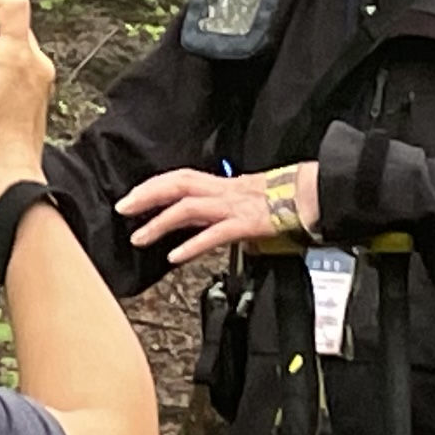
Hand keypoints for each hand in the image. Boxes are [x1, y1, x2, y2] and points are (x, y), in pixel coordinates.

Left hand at [120, 160, 320, 269]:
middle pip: (176, 185)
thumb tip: (199, 223)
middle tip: (122, 209)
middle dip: (146, 196)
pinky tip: (175, 256)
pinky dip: (192, 245)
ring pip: (188, 209)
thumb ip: (220, 208)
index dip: (153, 185)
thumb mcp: (244, 198)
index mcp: (222, 184)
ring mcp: (233, 207)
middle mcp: (223, 191)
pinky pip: (214, 234)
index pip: (179, 178)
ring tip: (139, 238)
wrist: (312, 196)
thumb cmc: (282, 199)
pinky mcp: (245, 225)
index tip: (131, 196)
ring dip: (160, 223)